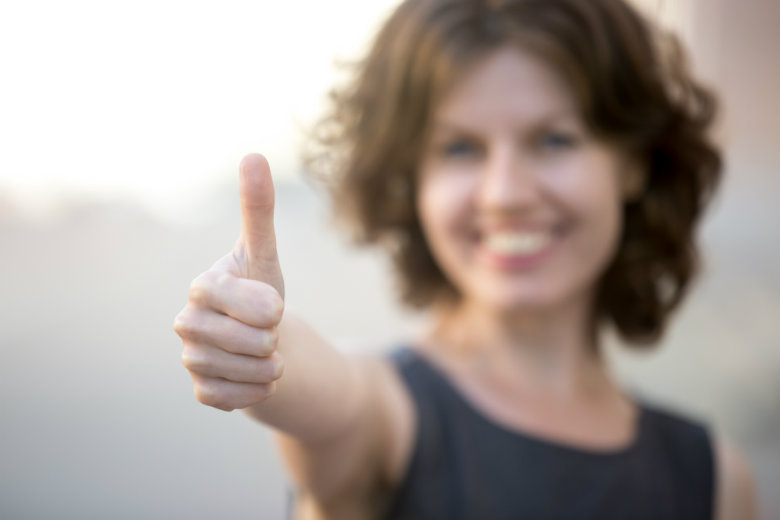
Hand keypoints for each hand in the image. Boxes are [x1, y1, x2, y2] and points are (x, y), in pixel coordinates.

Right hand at [174, 154, 285, 410]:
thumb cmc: (262, 291)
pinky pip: (232, 398)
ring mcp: (191, 358)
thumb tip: (253, 154)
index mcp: (202, 287)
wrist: (263, 338)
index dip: (260, 305)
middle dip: (269, 338)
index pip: (225, 297)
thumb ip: (258, 209)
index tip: (276, 304)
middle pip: (238, 341)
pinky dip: (257, 390)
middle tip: (270, 331)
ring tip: (269, 353)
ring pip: (239, 371)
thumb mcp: (265, 252)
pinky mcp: (201, 390)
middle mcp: (187, 322)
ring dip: (268, 366)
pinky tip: (259, 376)